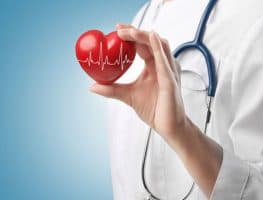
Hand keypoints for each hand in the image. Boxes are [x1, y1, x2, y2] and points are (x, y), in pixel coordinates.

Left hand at [90, 24, 222, 196]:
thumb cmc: (154, 110)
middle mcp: (162, 65)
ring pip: (159, 45)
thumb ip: (112, 89)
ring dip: (143, 36)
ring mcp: (168, 71)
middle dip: (135, 32)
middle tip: (119, 29)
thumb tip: (91, 86)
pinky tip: (151, 38)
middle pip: (151, 41)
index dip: (132, 35)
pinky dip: (158, 48)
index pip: (143, 45)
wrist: (168, 127)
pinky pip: (164, 61)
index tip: (116, 29)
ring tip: (128, 32)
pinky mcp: (171, 81)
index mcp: (153, 66)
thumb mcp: (127, 96)